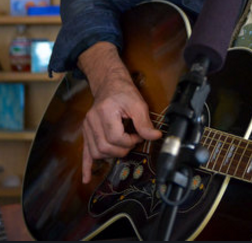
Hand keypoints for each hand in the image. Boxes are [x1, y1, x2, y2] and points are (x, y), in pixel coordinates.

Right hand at [78, 42, 161, 183]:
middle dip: (122, 149)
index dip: (130, 141)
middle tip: (133, 142)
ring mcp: (87, 127)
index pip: (115, 137)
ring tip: (123, 147)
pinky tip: (87, 177)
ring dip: (111, 154)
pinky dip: (86, 166)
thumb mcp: (138, 104)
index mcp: (105, 112)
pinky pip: (84, 152)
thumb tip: (155, 137)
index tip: (139, 137)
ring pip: (96, 152)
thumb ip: (145, 122)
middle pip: (105, 147)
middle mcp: (92, 120)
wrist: (110, 84)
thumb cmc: (124, 92)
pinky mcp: (86, 132)